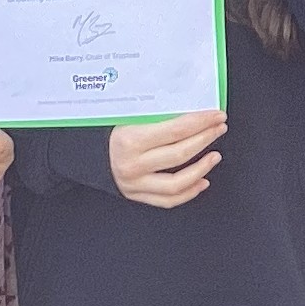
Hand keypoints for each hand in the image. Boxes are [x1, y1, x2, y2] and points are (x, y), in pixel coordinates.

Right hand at [107, 110, 225, 206]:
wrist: (85, 151)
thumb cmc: (107, 129)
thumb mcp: (127, 114)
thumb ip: (157, 113)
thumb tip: (192, 106)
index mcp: (130, 139)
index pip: (176, 130)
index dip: (201, 122)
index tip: (216, 116)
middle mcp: (132, 164)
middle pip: (181, 154)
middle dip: (206, 139)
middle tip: (219, 129)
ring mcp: (134, 184)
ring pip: (178, 183)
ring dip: (202, 169)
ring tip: (215, 156)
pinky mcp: (136, 195)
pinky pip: (168, 199)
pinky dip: (189, 192)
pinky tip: (202, 180)